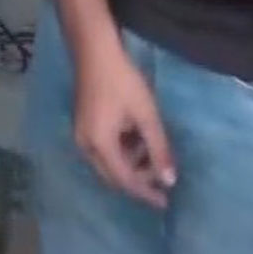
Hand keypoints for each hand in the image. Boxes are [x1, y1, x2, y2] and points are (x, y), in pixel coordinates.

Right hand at [73, 38, 176, 208]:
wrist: (95, 51)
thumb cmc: (122, 81)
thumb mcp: (146, 115)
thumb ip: (159, 149)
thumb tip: (170, 180)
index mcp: (99, 145)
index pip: (125, 180)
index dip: (145, 193)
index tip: (165, 202)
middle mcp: (86, 146)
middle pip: (113, 176)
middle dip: (138, 181)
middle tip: (162, 181)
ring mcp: (82, 135)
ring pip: (108, 163)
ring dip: (131, 165)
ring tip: (154, 155)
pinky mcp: (84, 126)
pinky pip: (104, 150)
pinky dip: (123, 152)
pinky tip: (138, 141)